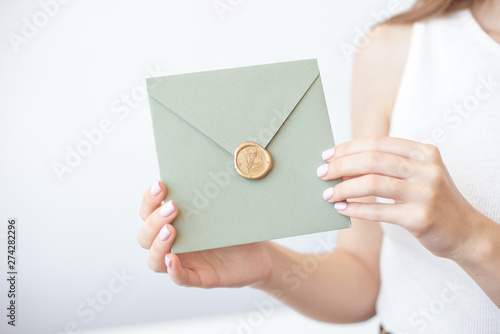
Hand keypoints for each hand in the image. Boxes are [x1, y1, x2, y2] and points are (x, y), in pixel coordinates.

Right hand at [137, 181, 271, 287]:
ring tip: (170, 230)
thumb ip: (213, 193)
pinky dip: (173, 269)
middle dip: (153, 221)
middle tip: (173, 207)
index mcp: (174, 222)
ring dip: (157, 245)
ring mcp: (184, 261)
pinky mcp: (198, 277)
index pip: (148, 212)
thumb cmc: (237, 226)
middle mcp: (173, 242)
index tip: (160, 185)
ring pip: (154, 260)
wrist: (259, 252)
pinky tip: (172, 259)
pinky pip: (179, 278)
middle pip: (145, 236)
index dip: (149, 200)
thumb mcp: (224, 208)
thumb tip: (215, 166)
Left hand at [318, 136, 478, 259]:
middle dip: (341, 166)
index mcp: (424, 152)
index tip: (327, 155)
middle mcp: (427, 169)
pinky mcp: (421, 217)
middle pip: (372, 160)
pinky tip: (342, 209)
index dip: (348, 148)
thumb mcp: (419, 174)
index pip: (378, 143)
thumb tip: (343, 165)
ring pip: (373, 184)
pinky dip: (356, 209)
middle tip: (321, 173)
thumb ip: (389, 166)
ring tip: (327, 194)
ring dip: (344, 188)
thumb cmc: (433, 200)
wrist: (466, 232)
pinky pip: (379, 210)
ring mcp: (425, 193)